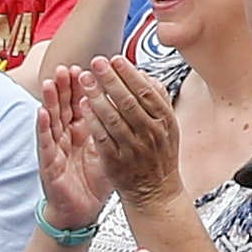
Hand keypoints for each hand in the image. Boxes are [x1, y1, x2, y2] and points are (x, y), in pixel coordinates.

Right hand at [34, 65, 114, 231]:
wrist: (81, 210)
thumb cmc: (94, 180)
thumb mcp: (108, 149)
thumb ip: (114, 127)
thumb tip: (132, 104)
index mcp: (82, 130)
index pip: (83, 101)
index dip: (86, 85)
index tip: (90, 67)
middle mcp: (67, 135)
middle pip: (66, 105)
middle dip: (67, 85)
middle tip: (68, 66)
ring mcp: (55, 147)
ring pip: (52, 118)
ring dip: (51, 99)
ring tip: (52, 81)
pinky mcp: (48, 163)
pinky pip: (45, 143)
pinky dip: (43, 127)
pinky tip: (42, 112)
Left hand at [83, 54, 180, 208]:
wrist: (155, 193)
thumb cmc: (159, 155)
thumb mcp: (168, 126)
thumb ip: (157, 99)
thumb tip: (144, 73)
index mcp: (165, 121)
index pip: (146, 92)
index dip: (129, 74)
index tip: (115, 59)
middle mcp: (151, 134)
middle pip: (128, 101)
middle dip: (110, 79)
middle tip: (96, 62)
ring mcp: (133, 149)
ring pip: (113, 118)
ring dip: (97, 96)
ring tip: (85, 79)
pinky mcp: (116, 162)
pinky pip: (102, 137)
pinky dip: (92, 120)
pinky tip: (83, 105)